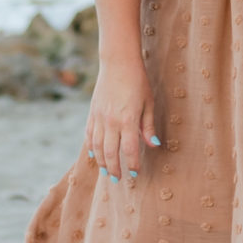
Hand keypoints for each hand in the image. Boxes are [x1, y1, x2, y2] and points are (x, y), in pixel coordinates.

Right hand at [85, 57, 159, 184]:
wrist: (118, 62)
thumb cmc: (138, 81)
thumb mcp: (148, 102)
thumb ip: (148, 126)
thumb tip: (153, 145)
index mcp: (127, 119)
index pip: (129, 149)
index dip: (132, 164)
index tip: (136, 173)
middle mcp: (110, 121)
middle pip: (110, 152)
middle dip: (114, 168)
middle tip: (118, 179)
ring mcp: (99, 117)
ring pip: (96, 146)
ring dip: (101, 161)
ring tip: (106, 171)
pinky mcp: (92, 112)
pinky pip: (89, 134)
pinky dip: (91, 147)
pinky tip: (94, 155)